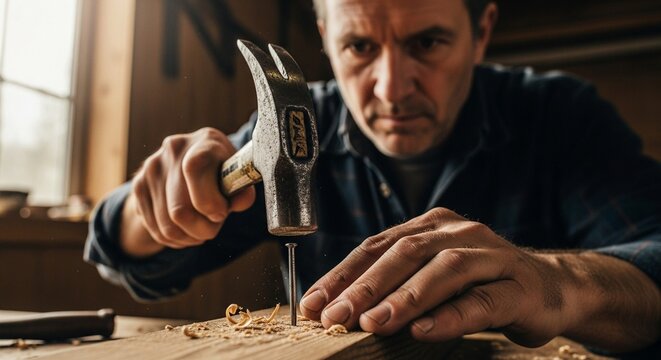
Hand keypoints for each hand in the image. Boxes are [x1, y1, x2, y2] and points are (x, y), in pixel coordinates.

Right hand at [125, 127, 255, 253]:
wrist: (190, 163)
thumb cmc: (221, 174)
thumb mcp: (237, 177)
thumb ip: (242, 190)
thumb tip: (241, 201)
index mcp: (205, 141)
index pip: (195, 169)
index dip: (208, 200)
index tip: (221, 214)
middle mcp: (174, 148)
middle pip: (179, 209)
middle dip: (202, 229)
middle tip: (213, 228)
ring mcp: (152, 166)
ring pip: (167, 225)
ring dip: (189, 237)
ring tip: (201, 231)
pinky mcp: (138, 185)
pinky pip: (155, 229)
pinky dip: (175, 239)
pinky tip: (186, 231)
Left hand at [300, 207, 571, 346]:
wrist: (549, 287)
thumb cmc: (477, 284)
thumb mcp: (431, 276)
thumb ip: (395, 283)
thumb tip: (337, 306)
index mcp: (430, 226)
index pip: (377, 246)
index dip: (343, 274)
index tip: (313, 303)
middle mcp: (459, 232)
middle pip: (406, 253)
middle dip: (366, 286)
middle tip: (335, 316)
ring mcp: (492, 256)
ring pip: (444, 271)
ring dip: (406, 297)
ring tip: (374, 323)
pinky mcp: (519, 286)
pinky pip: (483, 300)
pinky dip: (452, 315)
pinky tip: (424, 329)